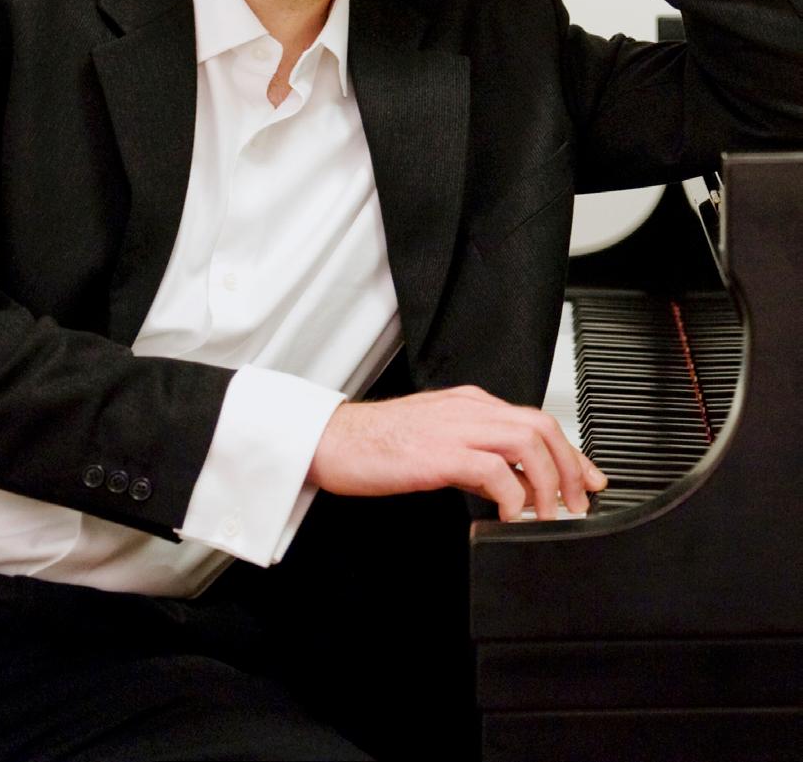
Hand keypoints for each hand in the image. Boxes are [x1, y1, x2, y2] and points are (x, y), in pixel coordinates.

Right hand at [306, 385, 606, 520]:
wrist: (332, 441)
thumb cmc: (377, 445)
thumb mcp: (436, 441)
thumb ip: (475, 454)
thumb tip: (512, 483)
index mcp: (469, 403)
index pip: (536, 419)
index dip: (570, 452)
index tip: (588, 481)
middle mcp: (468, 408)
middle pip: (541, 427)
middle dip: (571, 467)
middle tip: (578, 503)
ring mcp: (454, 427)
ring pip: (527, 443)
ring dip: (548, 483)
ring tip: (547, 515)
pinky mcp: (439, 453)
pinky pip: (494, 471)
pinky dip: (512, 497)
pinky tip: (509, 516)